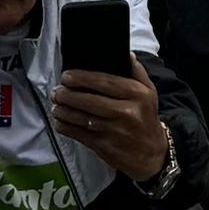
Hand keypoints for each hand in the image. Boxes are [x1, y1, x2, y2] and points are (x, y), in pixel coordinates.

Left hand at [49, 64, 170, 183]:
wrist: (153, 155)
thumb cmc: (147, 119)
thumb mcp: (149, 92)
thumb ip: (137, 71)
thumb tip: (126, 54)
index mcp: (136, 94)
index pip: (104, 82)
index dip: (82, 78)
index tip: (66, 76)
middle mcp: (125, 112)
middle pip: (89, 100)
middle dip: (68, 94)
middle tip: (57, 90)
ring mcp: (114, 131)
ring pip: (82, 118)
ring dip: (64, 111)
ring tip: (55, 105)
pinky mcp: (105, 146)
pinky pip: (80, 135)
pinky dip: (66, 127)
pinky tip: (60, 122)